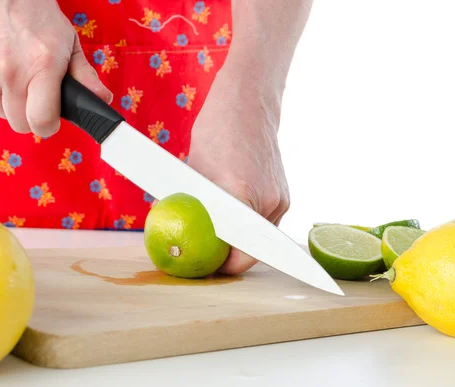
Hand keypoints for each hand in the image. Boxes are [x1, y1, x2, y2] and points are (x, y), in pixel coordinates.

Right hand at [0, 0, 112, 136]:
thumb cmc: (37, 18)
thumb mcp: (69, 43)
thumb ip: (85, 76)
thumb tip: (103, 101)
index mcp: (42, 67)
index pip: (41, 121)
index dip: (49, 125)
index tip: (52, 118)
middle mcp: (11, 72)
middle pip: (20, 125)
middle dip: (32, 117)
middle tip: (38, 98)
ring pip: (3, 114)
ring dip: (14, 105)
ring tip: (20, 80)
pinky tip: (4, 73)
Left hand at [186, 66, 289, 274]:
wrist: (249, 104)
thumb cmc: (217, 131)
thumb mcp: (192, 171)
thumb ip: (189, 204)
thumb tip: (170, 227)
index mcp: (243, 195)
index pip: (241, 253)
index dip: (223, 267)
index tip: (208, 269)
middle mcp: (269, 201)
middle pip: (252, 249)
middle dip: (229, 256)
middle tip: (206, 255)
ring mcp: (281, 199)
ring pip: (260, 237)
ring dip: (239, 240)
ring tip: (217, 233)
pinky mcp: (284, 194)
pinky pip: (265, 222)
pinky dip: (248, 225)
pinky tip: (231, 215)